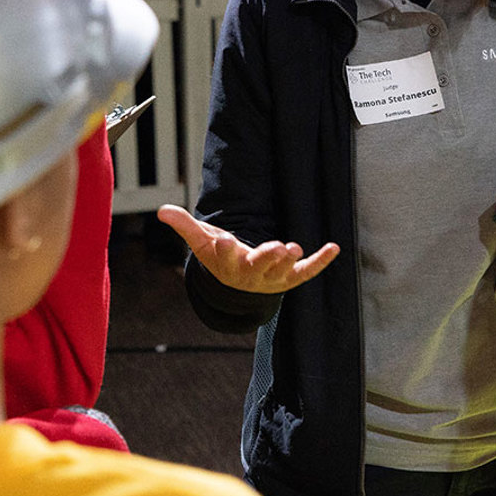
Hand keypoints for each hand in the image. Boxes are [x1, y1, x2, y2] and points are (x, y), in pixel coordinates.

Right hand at [157, 205, 339, 293]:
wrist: (238, 285)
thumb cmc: (221, 257)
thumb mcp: (203, 241)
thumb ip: (185, 226)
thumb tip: (162, 210)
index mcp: (227, 265)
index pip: (224, 257)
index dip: (224, 249)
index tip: (223, 238)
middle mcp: (251, 274)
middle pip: (258, 267)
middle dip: (267, 257)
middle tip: (277, 247)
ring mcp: (273, 277)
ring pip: (282, 271)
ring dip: (289, 260)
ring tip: (294, 247)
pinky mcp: (292, 276)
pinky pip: (308, 271)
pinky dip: (321, 261)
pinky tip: (334, 247)